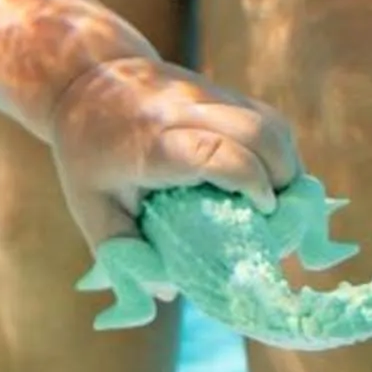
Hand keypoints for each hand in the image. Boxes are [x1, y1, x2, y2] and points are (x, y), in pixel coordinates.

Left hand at [46, 55, 299, 244]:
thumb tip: (168, 291)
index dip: (249, 180)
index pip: (213, 151)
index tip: (263, 213)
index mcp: (151, 143)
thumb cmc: (87, 153)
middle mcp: (183, 110)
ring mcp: (206, 94)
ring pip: (270, 122)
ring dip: (288, 165)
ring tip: (278, 202)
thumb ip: (123, 252)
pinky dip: (279, 152)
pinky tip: (269, 179)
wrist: (83, 80)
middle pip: (257, 131)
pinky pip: (267, 119)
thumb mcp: (89, 205)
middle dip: (283, 177)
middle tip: (278, 219)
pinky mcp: (222, 91)